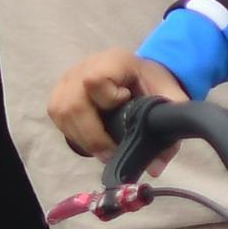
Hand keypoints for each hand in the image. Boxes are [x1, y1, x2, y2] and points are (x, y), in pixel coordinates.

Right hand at [47, 48, 186, 163]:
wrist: (137, 71)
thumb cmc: (150, 82)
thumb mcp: (168, 96)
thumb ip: (169, 126)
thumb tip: (155, 167)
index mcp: (113, 61)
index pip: (95, 80)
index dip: (108, 99)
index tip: (126, 103)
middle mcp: (85, 66)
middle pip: (73, 105)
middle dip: (92, 136)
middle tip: (110, 154)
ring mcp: (68, 79)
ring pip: (62, 113)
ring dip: (82, 138)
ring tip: (102, 149)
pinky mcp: (59, 93)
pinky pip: (57, 117)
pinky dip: (73, 133)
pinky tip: (90, 138)